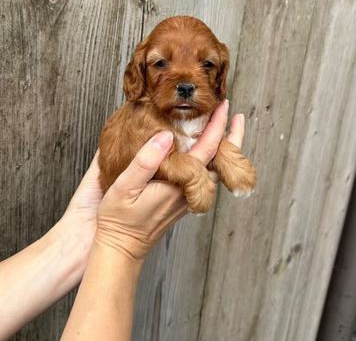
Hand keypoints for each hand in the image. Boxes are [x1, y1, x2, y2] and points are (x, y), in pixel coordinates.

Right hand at [94, 100, 245, 261]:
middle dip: (231, 138)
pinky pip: (203, 178)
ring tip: (223, 130)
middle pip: (219, 161)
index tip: (223, 106)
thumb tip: (164, 135)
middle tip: (237, 116)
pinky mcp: (180, 202)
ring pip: (213, 170)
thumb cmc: (119, 220)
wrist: (120, 250)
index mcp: (179, 183)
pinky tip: (201, 152)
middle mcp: (189, 191)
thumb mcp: (125, 186)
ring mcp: (186, 198)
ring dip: (221, 148)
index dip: (217, 125)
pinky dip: (209, 160)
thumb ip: (145, 161)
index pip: (207, 149)